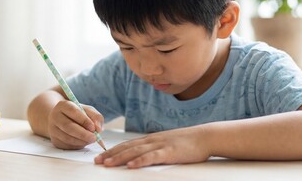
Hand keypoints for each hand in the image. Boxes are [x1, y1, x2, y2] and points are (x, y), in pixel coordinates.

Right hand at [48, 101, 103, 149]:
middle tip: (94, 138)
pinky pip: (67, 145)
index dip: (84, 120)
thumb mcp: (88, 111)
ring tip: (90, 140)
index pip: (73, 111)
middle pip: (68, 126)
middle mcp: (55, 116)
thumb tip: (99, 129)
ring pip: (67, 138)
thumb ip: (96, 117)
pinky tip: (83, 142)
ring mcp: (53, 129)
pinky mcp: (55, 141)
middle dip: (83, 134)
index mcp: (63, 105)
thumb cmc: (78, 115)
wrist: (64, 120)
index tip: (93, 128)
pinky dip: (78, 145)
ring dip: (81, 141)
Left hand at [94, 126, 209, 168]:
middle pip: (127, 148)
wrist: (205, 136)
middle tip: (96, 161)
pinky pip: (152, 157)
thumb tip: (140, 156)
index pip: (127, 144)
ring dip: (120, 158)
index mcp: (150, 139)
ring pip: (135, 152)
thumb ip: (154, 149)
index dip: (112, 150)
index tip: (100, 156)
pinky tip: (131, 166)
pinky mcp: (169, 152)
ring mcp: (160, 145)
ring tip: (107, 163)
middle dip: (110, 154)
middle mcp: (152, 140)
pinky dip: (140, 161)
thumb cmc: (187, 142)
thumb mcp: (166, 144)